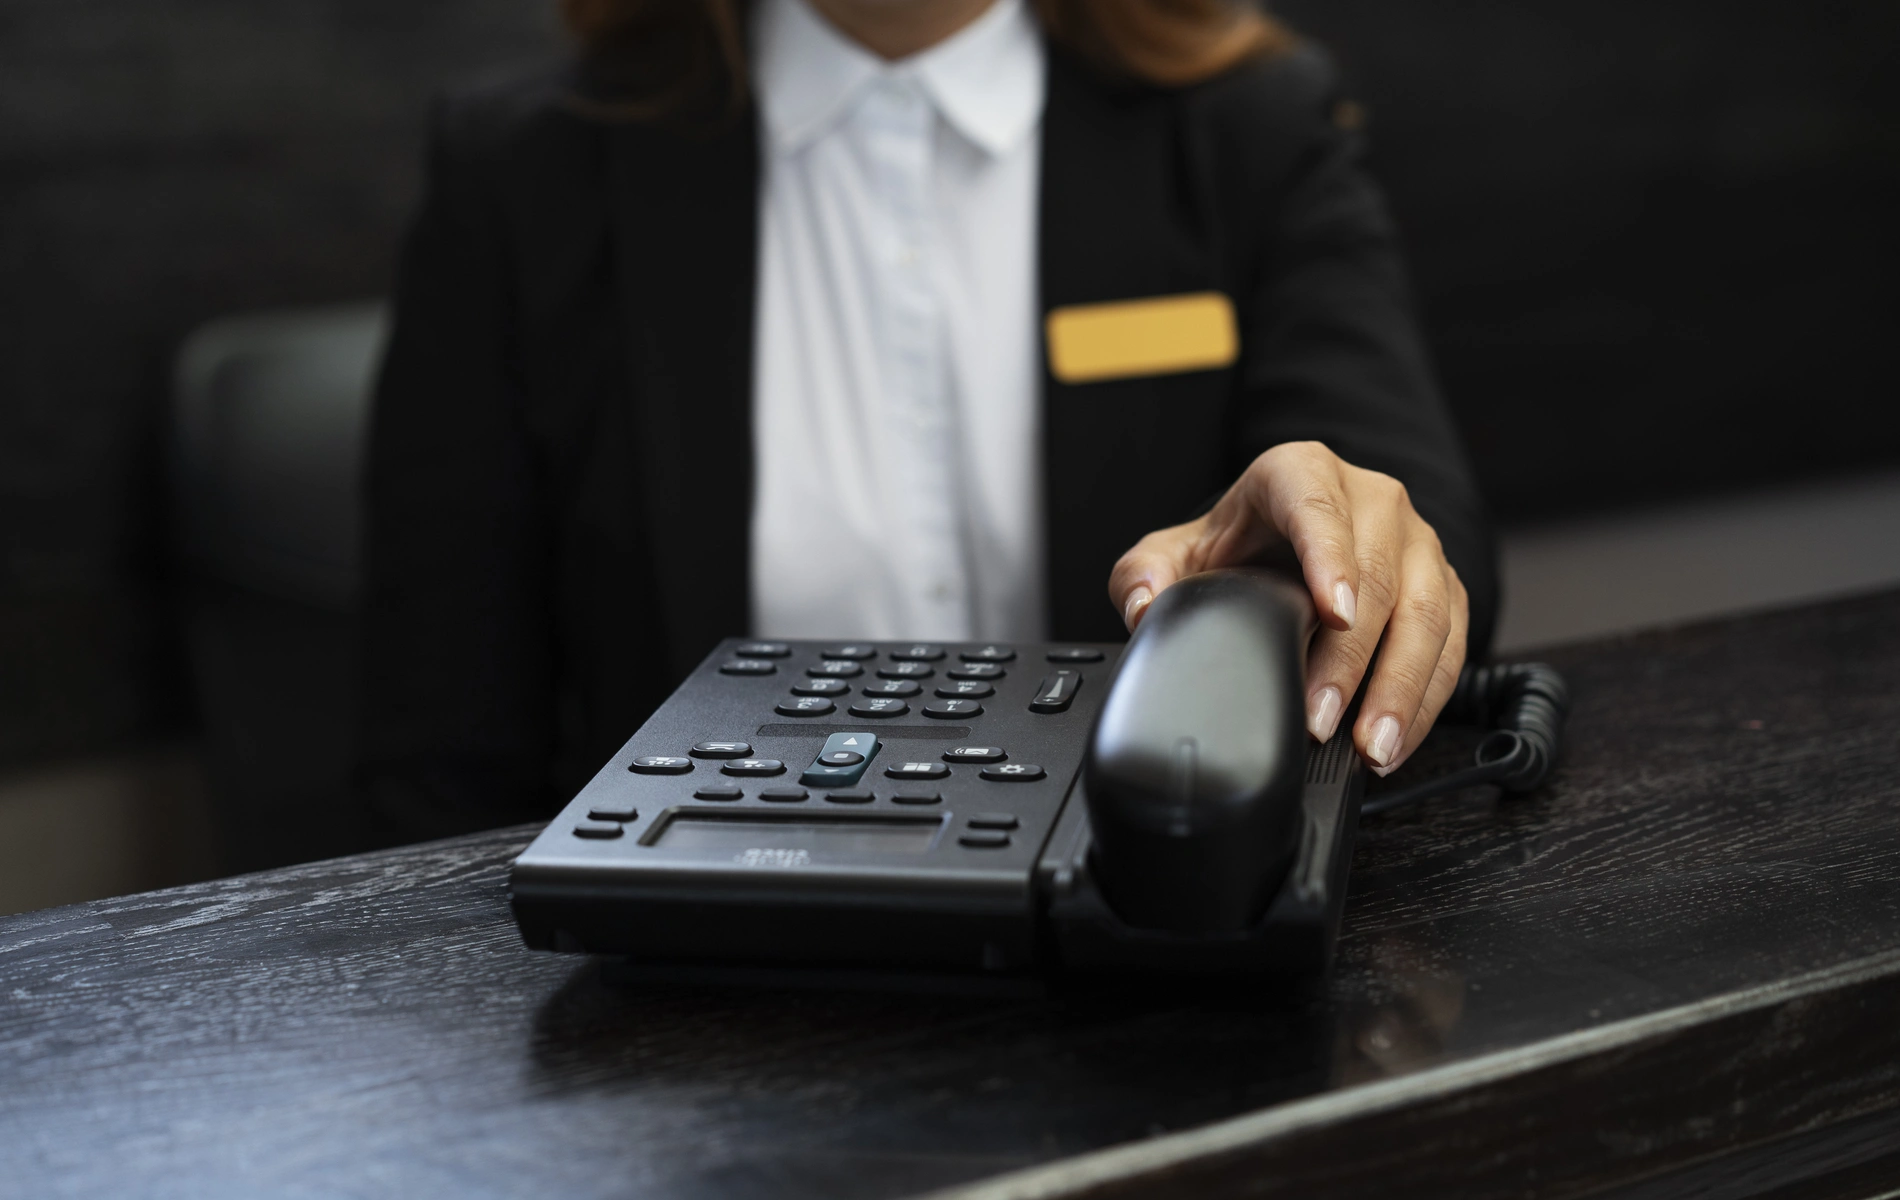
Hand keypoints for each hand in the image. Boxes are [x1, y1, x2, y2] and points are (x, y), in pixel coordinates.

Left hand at [1107, 441, 1467, 774]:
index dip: (1330, 558)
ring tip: (1371, 746)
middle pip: (1377, 576)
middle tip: (1322, 720)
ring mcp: (1416, 542)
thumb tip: (1141, 608)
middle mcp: (1371, 499)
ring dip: (1400, 688)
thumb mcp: (1177, 552)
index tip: (1333, 613)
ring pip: (1426, 613)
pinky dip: (1426, 698)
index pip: (1319, 507)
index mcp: (1300, 474)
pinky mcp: (1444, 586)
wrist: (1287, 542)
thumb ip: (1142, 575)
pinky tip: (1395, 740)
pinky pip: (1451, 644)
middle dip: (1352, 660)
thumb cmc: (1239, 546)